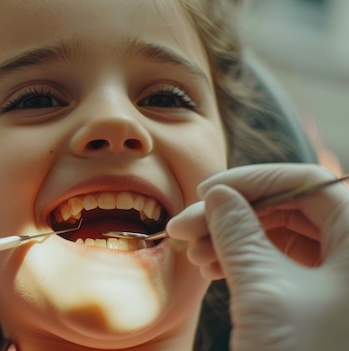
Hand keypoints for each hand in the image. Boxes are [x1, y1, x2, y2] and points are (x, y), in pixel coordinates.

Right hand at [167, 163, 348, 350]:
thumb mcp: (264, 290)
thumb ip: (238, 232)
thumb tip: (218, 195)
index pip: (308, 182)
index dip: (252, 181)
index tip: (205, 194)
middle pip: (293, 207)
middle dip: (235, 213)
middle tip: (186, 228)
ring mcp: (341, 279)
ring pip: (284, 234)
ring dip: (234, 237)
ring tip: (195, 254)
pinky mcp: (323, 300)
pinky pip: (283, 261)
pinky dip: (245, 259)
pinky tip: (213, 267)